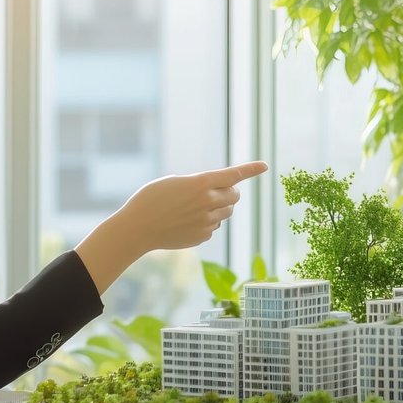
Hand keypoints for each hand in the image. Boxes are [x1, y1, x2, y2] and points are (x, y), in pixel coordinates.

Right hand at [114, 161, 268, 252]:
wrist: (137, 228)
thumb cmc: (151, 199)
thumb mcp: (174, 182)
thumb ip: (198, 184)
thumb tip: (215, 193)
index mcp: (200, 182)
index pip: (233, 174)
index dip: (251, 169)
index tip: (265, 166)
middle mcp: (208, 201)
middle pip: (234, 195)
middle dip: (229, 192)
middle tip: (216, 192)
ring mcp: (207, 221)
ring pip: (227, 212)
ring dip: (219, 207)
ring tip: (196, 208)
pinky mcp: (203, 236)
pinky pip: (215, 227)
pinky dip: (207, 223)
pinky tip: (187, 223)